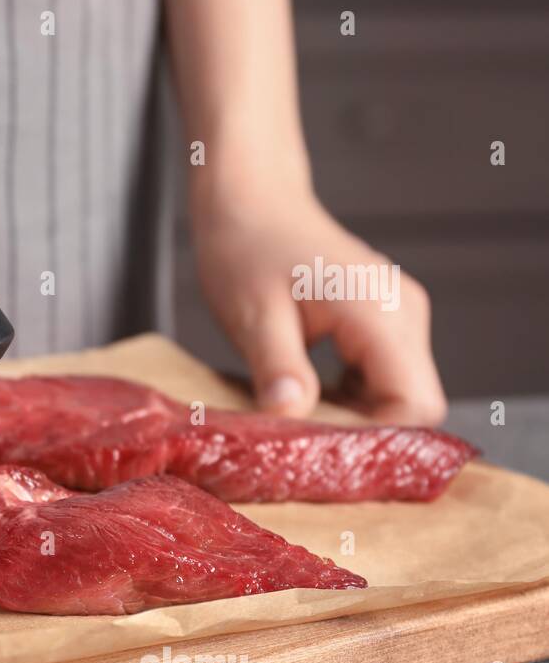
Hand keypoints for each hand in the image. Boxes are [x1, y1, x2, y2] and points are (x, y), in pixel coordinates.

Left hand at [191, 191, 445, 425]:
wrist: (250, 202)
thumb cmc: (247, 249)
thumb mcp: (253, 317)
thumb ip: (279, 369)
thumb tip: (292, 418)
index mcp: (381, 313)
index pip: (415, 406)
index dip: (375, 443)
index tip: (324, 460)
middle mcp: (403, 314)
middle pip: (413, 405)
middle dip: (364, 436)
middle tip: (305, 450)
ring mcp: (397, 316)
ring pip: (399, 394)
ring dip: (355, 419)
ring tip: (300, 426)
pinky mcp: (382, 320)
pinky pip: (382, 376)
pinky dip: (350, 399)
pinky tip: (308, 402)